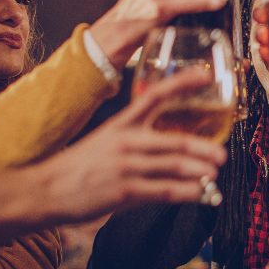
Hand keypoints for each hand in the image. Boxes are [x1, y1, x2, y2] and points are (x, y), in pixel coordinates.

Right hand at [40, 68, 227, 220]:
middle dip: (203, 148)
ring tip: (213, 174)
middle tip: (222, 154)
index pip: (154, 96)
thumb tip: (166, 149)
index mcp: (120, 124)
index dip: (181, 83)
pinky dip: (188, 193)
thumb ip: (133, 141)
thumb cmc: (77, 168)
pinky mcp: (125, 191)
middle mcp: (125, 141)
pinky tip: (201, 194)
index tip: (204, 75)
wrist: (46, 189)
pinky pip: (165, 191)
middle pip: (175, 140)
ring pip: (174, 166)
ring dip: (200, 171)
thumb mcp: (104, 142)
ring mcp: (126, 167)